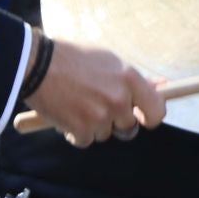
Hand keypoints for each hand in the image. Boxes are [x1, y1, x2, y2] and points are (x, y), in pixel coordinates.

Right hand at [24, 38, 165, 147]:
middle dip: (113, 119)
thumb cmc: (72, 57)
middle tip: (95, 103)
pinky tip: (66, 113)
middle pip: (127, 125)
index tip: (140, 116)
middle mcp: (119, 99)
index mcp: (130, 78)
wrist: (37, 64)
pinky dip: (76, 132)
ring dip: (92, 125)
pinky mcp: (82, 130)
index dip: (149, 116)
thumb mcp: (108, 60)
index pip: (156, 111)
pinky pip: (85, 140)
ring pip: (105, 133)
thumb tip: (161, 87)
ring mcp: (101, 117)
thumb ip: (132, 79)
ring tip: (76, 103)